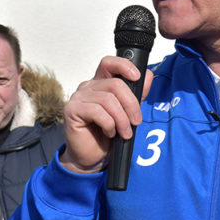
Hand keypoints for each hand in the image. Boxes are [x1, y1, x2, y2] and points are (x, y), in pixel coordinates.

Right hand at [60, 56, 153, 173]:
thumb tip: (148, 75)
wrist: (93, 156)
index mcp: (101, 83)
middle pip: (115, 84)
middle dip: (131, 104)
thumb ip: (137, 93)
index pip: (110, 63)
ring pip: (108, 99)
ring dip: (121, 119)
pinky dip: (109, 124)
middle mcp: (88, 86)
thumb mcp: (128, 112)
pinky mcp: (72, 110)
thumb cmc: (108, 133)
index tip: (137, 77)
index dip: (124, 66)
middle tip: (136, 121)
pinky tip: (110, 133)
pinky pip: (97, 112)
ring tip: (125, 133)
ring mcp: (78, 97)